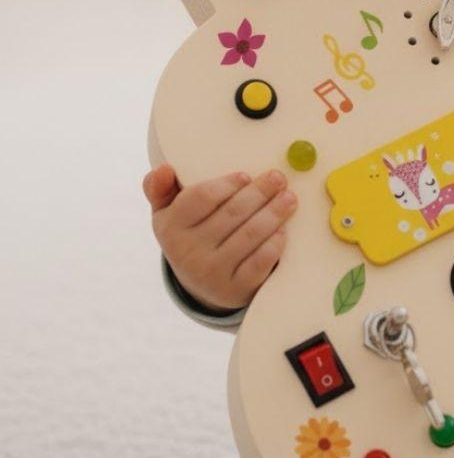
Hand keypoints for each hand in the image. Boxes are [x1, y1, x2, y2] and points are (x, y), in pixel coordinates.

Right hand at [142, 163, 297, 312]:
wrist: (201, 285)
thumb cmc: (190, 234)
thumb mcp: (168, 213)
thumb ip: (160, 188)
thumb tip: (164, 168)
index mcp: (170, 227)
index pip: (202, 197)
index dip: (227, 184)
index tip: (246, 175)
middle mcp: (188, 252)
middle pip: (232, 214)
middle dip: (260, 193)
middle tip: (279, 178)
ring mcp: (212, 273)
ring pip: (250, 235)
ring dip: (274, 213)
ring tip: (289, 198)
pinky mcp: (235, 289)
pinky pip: (260, 262)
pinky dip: (274, 244)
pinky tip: (283, 231)